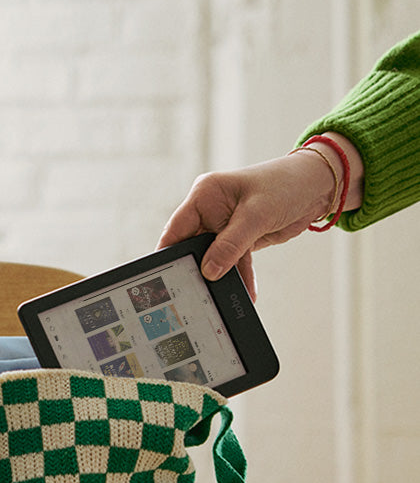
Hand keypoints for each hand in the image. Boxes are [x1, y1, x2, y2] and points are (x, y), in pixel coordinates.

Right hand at [157, 134, 362, 300]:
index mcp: (204, 195)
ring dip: (220, 277)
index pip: (176, 228)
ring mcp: (224, 226)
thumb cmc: (286, 185)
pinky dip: (239, 277)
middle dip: (196, 268)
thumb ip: (230, 244)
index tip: (165, 275)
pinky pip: (233, 262)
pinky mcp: (241, 239)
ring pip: (214, 258)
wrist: (318, 186)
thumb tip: (209, 271)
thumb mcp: (256, 215)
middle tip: (195, 291)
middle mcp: (210, 210)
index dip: (168, 252)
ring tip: (220, 298)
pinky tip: (245, 292)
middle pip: (193, 247)